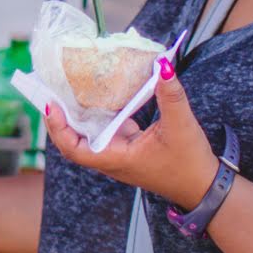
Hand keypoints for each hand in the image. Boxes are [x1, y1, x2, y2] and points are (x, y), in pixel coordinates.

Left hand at [43, 58, 218, 209]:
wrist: (203, 187)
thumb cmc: (190, 164)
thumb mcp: (181, 126)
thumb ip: (170, 94)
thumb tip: (163, 65)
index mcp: (117, 158)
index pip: (74, 148)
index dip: (58, 128)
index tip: (49, 105)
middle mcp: (112, 158)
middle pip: (74, 140)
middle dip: (59, 117)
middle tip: (50, 90)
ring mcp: (119, 154)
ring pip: (89, 134)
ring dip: (77, 115)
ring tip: (66, 87)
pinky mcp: (128, 148)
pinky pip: (106, 130)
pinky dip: (99, 114)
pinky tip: (100, 93)